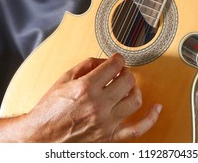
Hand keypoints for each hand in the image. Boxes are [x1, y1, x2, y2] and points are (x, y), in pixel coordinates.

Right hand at [23, 54, 161, 141]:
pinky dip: (151, 118)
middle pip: (127, 80)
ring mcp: (106, 123)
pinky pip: (137, 129)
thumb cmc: (49, 109)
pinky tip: (156, 108)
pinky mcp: (109, 137)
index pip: (114, 66)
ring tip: (127, 86)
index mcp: (86, 88)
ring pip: (135, 100)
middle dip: (125, 72)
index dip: (118, 59)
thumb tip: (104, 60)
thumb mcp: (64, 80)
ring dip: (134, 88)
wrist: (41, 138)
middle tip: (120, 72)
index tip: (116, 60)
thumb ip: (86, 65)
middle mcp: (98, 105)